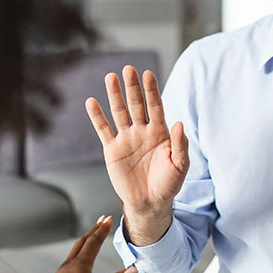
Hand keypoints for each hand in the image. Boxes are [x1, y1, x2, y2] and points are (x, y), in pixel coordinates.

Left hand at [45, 216, 136, 272]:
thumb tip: (130, 271)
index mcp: (81, 263)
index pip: (94, 241)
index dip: (103, 229)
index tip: (108, 220)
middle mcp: (69, 264)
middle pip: (82, 241)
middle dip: (93, 230)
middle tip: (100, 221)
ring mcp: (61, 272)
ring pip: (74, 250)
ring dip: (84, 241)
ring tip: (89, 238)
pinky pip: (69, 261)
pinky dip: (77, 254)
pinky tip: (76, 263)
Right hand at [85, 66, 188, 244]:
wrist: (150, 203)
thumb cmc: (168, 184)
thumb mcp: (180, 165)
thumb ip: (180, 144)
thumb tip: (180, 123)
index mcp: (160, 132)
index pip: (155, 106)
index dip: (151, 91)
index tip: (148, 74)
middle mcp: (142, 131)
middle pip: (136, 104)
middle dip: (132, 87)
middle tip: (128, 69)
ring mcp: (126, 139)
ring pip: (119, 112)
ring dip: (114, 95)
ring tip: (110, 77)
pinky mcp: (112, 150)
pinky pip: (103, 130)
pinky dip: (97, 117)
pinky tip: (92, 102)